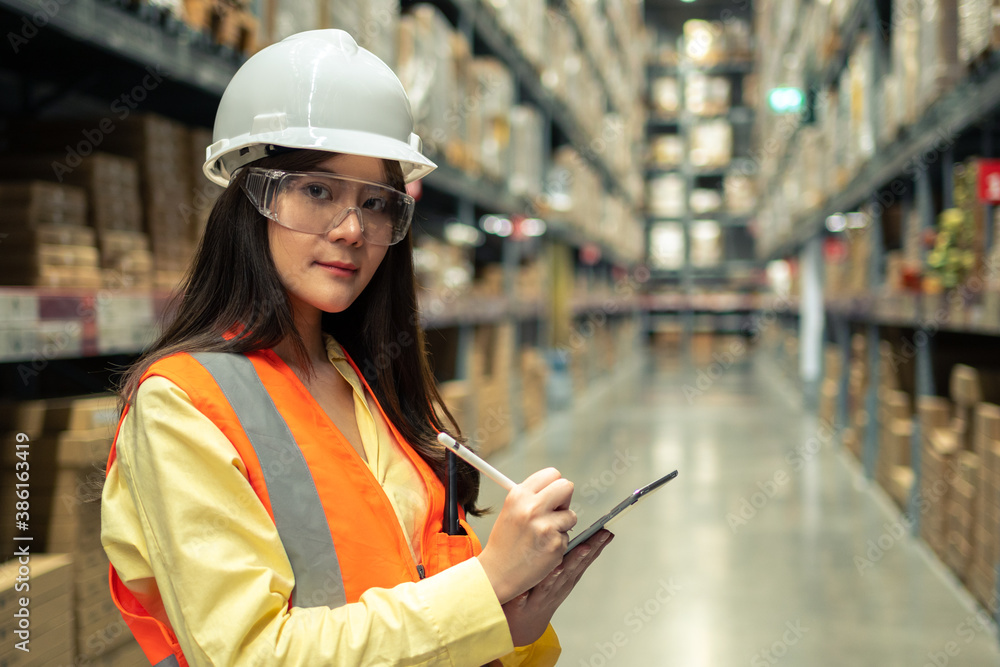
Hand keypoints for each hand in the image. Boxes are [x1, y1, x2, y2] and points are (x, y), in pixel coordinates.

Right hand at [477, 468, 576, 603]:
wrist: (497, 573)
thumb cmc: (505, 542)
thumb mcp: (511, 510)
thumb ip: (532, 497)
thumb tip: (556, 488)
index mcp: (519, 495)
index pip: (552, 474)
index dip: (554, 486)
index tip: (552, 497)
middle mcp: (531, 507)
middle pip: (567, 487)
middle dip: (565, 500)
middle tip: (555, 513)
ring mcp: (544, 526)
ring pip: (571, 515)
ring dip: (562, 525)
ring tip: (543, 536)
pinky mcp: (555, 544)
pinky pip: (568, 537)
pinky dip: (558, 543)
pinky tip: (542, 550)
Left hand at [502, 530, 613, 645]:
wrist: (527, 621)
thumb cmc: (546, 593)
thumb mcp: (566, 574)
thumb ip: (578, 555)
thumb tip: (598, 534)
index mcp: (567, 578)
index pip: (584, 560)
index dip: (595, 546)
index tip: (604, 533)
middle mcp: (557, 586)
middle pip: (570, 571)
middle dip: (579, 558)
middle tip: (587, 545)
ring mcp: (540, 596)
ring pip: (549, 585)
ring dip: (555, 575)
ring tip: (560, 565)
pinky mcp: (522, 605)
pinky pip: (522, 600)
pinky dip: (524, 597)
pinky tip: (524, 592)